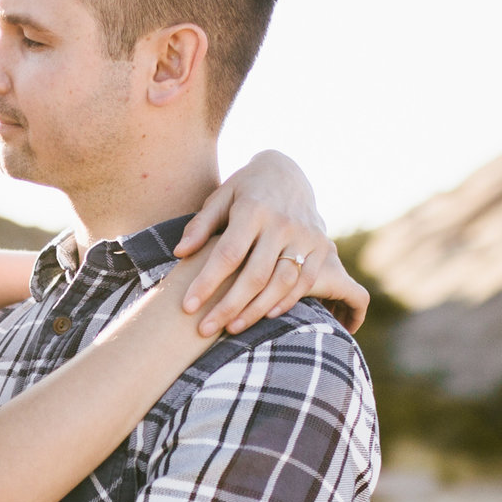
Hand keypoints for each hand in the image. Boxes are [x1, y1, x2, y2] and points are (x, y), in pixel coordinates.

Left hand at [176, 149, 371, 335]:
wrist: (287, 171)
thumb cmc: (244, 189)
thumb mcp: (220, 197)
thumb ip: (201, 225)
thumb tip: (180, 253)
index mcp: (253, 209)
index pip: (228, 254)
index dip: (207, 283)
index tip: (188, 307)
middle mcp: (282, 223)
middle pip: (255, 275)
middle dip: (228, 306)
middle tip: (204, 330)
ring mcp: (305, 235)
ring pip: (282, 283)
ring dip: (256, 311)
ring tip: (231, 329)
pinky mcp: (322, 246)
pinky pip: (306, 282)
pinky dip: (286, 302)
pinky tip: (265, 316)